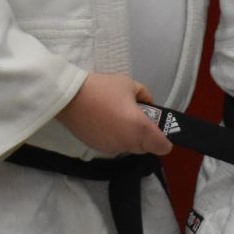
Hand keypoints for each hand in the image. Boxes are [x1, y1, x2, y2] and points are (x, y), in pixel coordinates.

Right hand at [55, 72, 173, 156]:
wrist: (69, 98)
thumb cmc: (102, 89)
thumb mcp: (129, 84)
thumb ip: (145, 96)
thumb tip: (149, 105)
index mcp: (140, 128)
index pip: (162, 146)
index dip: (165, 139)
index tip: (159, 129)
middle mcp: (128, 143)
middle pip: (146, 148)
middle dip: (147, 137)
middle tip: (138, 118)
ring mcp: (112, 148)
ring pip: (130, 148)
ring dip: (131, 138)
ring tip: (120, 119)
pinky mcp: (98, 149)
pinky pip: (115, 146)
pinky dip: (116, 138)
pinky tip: (107, 123)